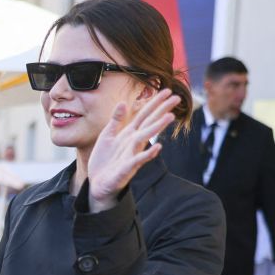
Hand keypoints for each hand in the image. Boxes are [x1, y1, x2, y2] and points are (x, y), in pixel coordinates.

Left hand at [86, 88, 178, 211]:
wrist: (98, 183)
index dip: (154, 102)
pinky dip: (147, 154)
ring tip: (169, 116)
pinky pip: (138, 160)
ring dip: (157, 127)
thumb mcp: (107, 136)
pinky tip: (157, 147)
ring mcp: (132, 155)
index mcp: (129, 134)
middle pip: (149, 123)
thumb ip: (116, 120)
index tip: (167, 90)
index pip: (144, 115)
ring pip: (145, 138)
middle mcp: (134, 143)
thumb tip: (123, 103)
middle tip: (177, 98)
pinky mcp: (126, 169)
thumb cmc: (105, 160)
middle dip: (162, 110)